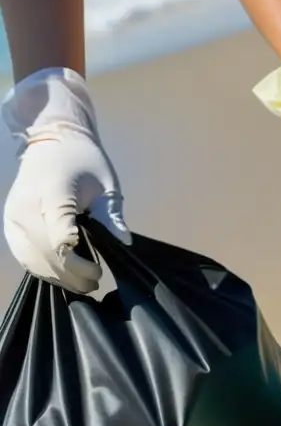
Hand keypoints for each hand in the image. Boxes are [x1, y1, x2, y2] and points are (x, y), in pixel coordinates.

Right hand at [2, 69, 130, 293]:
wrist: (52, 143)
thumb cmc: (85, 162)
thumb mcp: (105, 185)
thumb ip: (111, 215)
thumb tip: (124, 241)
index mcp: (54, 194)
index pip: (59, 237)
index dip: (77, 262)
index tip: (98, 270)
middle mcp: (27, 208)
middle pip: (45, 254)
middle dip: (71, 274)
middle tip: (96, 282)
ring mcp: (14, 218)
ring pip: (31, 259)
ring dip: (57, 276)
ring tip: (83, 282)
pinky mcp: (10, 225)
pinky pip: (23, 254)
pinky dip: (43, 268)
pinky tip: (64, 273)